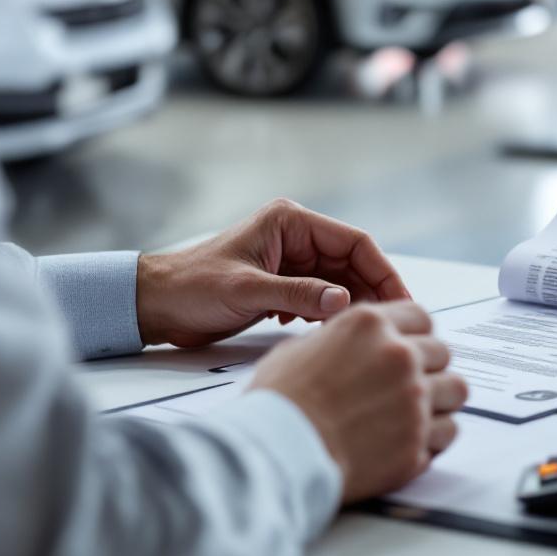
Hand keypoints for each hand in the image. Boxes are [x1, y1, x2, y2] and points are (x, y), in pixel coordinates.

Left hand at [136, 199, 410, 347]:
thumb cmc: (191, 288)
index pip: (354, 242)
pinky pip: (321, 296)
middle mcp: (295, 236)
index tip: (401, 300)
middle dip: (372, 292)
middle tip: (391, 325)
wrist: (155, 305)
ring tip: (364, 333)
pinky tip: (327, 332)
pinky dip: (329, 314)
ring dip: (351, 306)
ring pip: (339, 281)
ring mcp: (290, 260)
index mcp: (290, 222)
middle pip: (352, 262)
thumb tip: (345, 303)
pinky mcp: (283, 283)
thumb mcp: (247, 291)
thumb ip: (298, 294)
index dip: (382, 271)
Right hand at [250, 301, 467, 501]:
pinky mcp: (417, 442)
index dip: (415, 333)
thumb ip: (338, 340)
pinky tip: (412, 438)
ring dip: (440, 398)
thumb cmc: (279, 400)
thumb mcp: (300, 347)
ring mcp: (413, 400)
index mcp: (371, 325)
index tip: (409, 346)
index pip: (420, 316)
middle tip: (408, 383)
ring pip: (456, 389)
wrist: (279, 451)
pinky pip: (448, 431)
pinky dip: (434, 435)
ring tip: (418, 410)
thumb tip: (346, 346)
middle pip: (442, 352)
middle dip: (428, 366)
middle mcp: (399, 356)